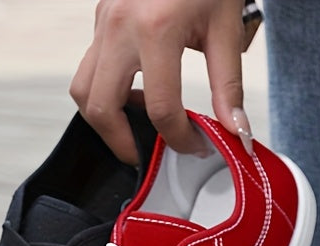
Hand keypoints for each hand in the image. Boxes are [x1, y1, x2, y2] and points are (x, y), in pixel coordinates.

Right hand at [71, 0, 250, 163]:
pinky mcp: (99, 17)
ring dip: (104, 120)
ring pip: (83, 90)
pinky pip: (89, 67)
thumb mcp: (225, 28)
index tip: (196, 146)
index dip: (180, 139)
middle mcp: (121, 26)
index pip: (160, 108)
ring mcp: (104, 21)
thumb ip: (229, 87)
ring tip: (135, 130)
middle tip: (148, 155)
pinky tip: (134, 94)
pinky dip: (105, 91)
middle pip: (102, 108)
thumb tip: (236, 134)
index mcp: (156, 29)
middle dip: (124, 143)